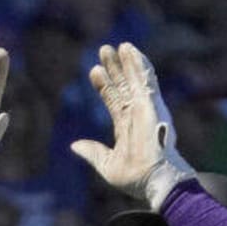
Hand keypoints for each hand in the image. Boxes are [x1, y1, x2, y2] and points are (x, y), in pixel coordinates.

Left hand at [70, 43, 194, 209]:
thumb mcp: (106, 165)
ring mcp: (145, 107)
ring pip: (135, 78)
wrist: (152, 180)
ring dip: (127, 61)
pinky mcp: (152, 104)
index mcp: (126, 126)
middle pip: (124, 85)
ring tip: (118, 45)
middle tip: (103, 50)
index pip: (114, 99)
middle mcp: (137, 113)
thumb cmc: (135, 177)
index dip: (105, 86)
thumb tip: (74, 145)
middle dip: (114, 68)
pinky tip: (131, 50)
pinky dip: (139, 64)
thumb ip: (92, 152)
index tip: (95, 71)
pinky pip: (146, 79)